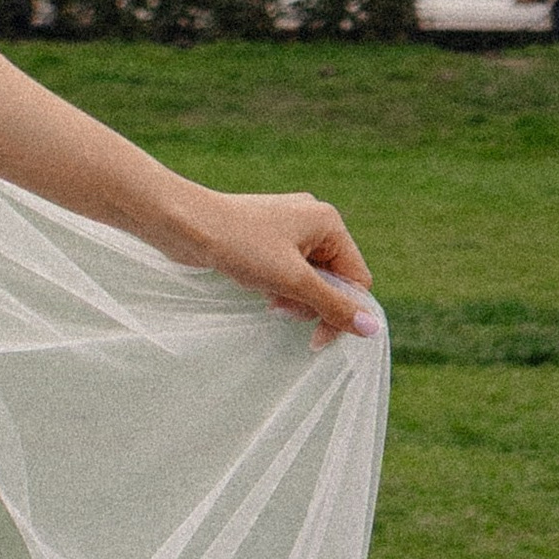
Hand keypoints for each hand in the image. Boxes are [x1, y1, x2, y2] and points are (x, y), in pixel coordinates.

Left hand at [171, 186, 381, 346]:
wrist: (186, 224)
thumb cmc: (241, 246)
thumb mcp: (293, 281)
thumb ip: (334, 305)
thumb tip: (373, 329)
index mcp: (328, 222)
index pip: (357, 279)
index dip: (342, 312)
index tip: (317, 339)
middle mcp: (312, 220)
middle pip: (334, 280)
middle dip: (311, 302)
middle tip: (282, 309)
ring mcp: (289, 227)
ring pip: (309, 279)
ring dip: (293, 297)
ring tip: (268, 298)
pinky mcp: (267, 237)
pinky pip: (288, 271)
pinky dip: (278, 286)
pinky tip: (259, 287)